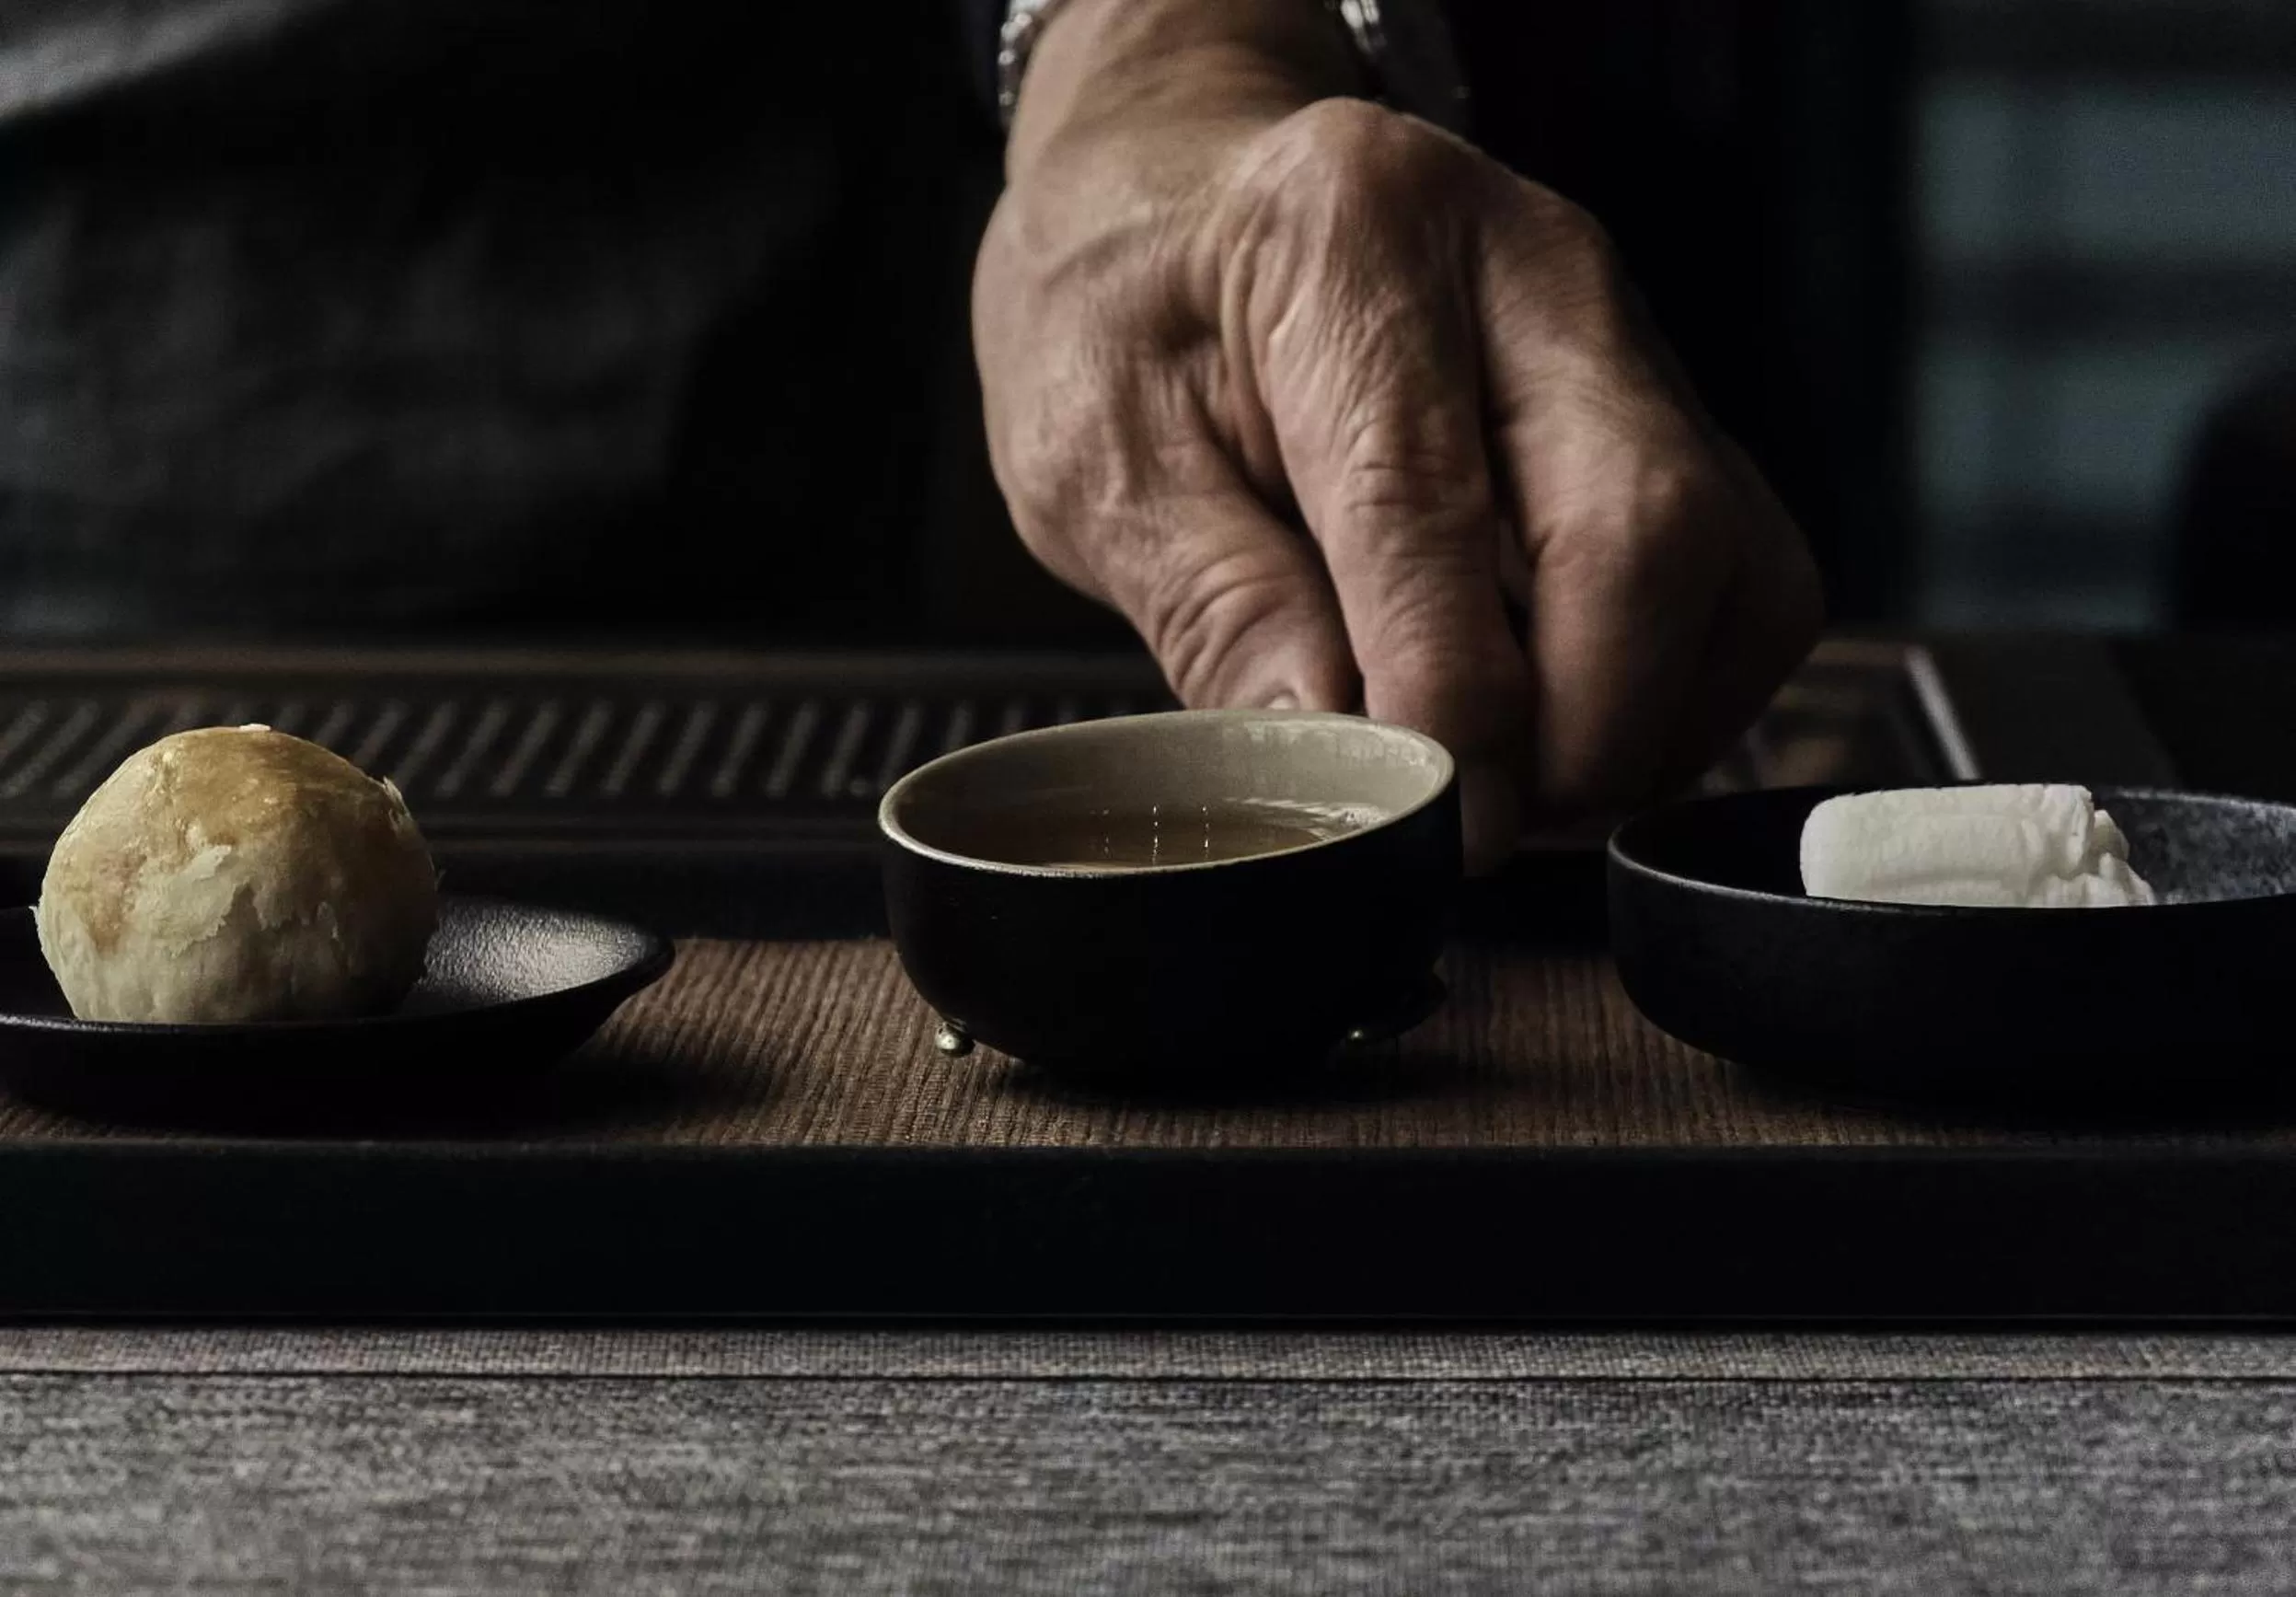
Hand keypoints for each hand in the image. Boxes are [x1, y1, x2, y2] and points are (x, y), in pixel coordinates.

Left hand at [972, 0, 1822, 869]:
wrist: (1182, 211)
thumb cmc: (1124, 321)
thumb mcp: (1097, 464)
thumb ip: (1219, 613)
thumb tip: (1346, 765)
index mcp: (1353, 242)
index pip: (1432, 511)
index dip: (1448, 712)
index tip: (1427, 830)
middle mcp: (1530, 266)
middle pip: (1647, 530)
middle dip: (1578, 730)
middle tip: (1476, 824)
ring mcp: (1623, 333)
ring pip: (1733, 570)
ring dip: (1640, 727)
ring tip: (1513, 777)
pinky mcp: (1670, 409)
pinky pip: (1746, 585)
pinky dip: (1673, 695)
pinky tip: (1559, 720)